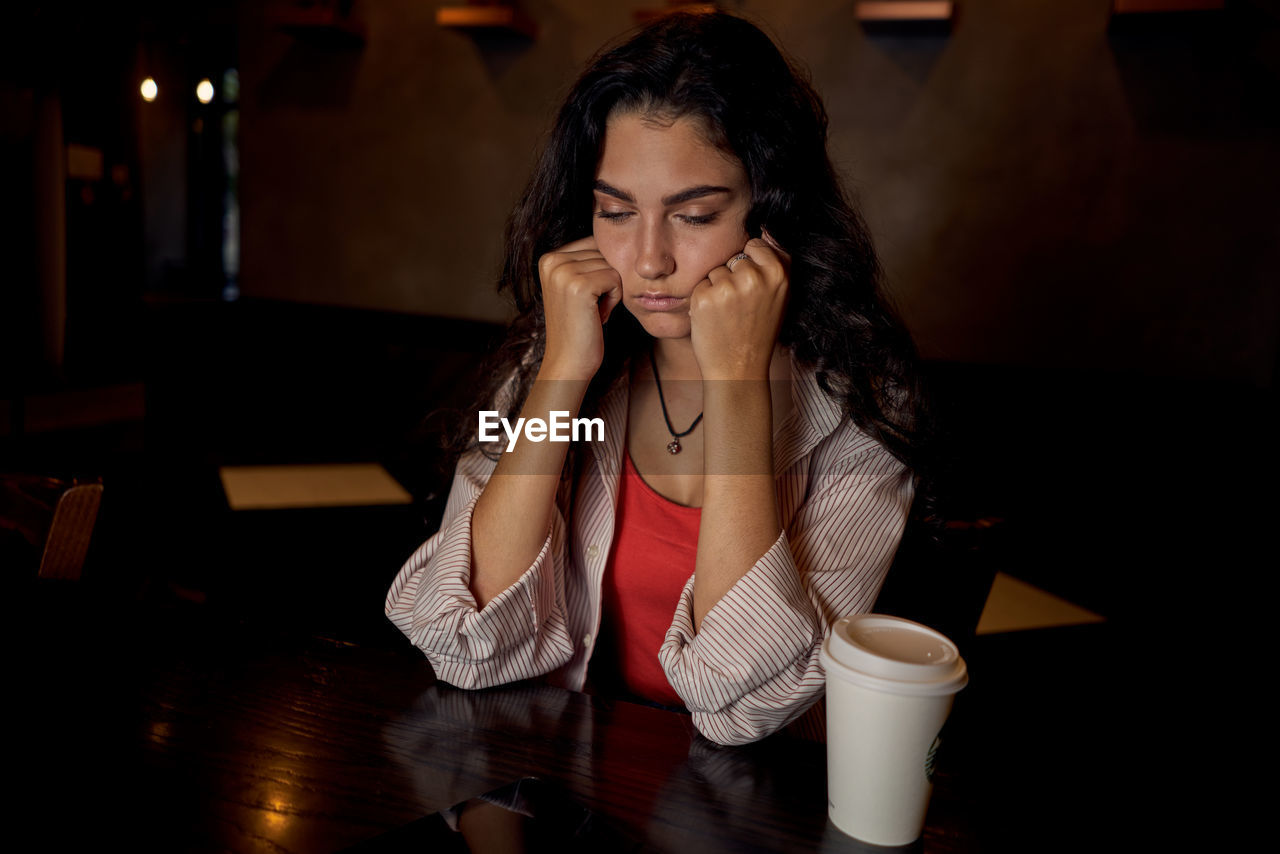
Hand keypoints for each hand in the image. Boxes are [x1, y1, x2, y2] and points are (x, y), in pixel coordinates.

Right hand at [537, 236, 622, 380]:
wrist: (569, 362)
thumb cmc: (579, 326)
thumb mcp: (575, 286)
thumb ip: (586, 260)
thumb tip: (617, 233)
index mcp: (548, 257)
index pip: (595, 244)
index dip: (600, 272)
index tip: (585, 298)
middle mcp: (552, 260)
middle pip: (605, 254)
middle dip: (606, 282)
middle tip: (589, 308)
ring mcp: (564, 272)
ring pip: (613, 266)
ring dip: (611, 291)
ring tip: (591, 312)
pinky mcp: (579, 285)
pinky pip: (617, 279)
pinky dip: (615, 299)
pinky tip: (597, 315)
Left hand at [688, 231, 789, 380]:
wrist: (739, 369)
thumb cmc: (758, 330)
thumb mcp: (780, 295)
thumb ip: (776, 261)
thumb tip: (767, 228)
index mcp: (779, 274)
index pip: (755, 244)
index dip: (750, 265)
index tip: (753, 288)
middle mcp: (755, 277)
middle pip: (733, 257)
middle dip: (733, 277)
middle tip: (741, 308)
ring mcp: (729, 287)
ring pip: (715, 271)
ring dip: (717, 289)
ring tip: (728, 315)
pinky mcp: (706, 297)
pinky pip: (700, 284)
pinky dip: (702, 300)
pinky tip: (714, 319)